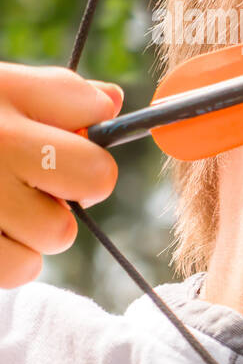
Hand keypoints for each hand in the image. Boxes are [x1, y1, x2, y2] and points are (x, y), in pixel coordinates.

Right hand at [0, 62, 122, 286]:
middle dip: (68, 197)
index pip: (94, 146)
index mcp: (4, 105)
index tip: (65, 151)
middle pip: (86, 193)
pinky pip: (14, 270)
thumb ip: (56, 93)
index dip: (89, 156)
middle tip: (31, 188)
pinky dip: (6, 260)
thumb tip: (111, 103)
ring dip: (32, 233)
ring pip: (50, 241)